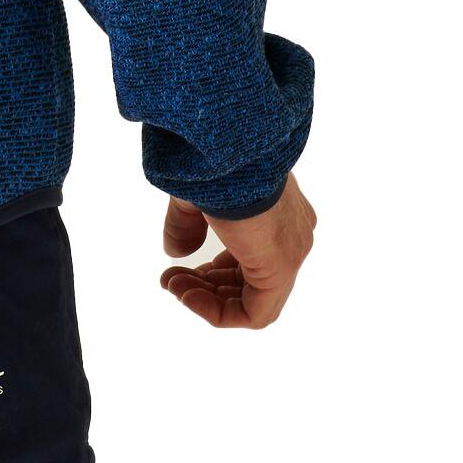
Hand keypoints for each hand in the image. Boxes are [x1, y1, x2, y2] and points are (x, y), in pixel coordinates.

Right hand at [159, 172, 316, 328]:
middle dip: (206, 283)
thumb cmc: (213, 161)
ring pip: (253, 299)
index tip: (178, 263)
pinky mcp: (281, 270)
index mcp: (278, 209)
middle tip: (170, 279)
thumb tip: (176, 253)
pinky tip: (186, 295)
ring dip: (207, 298)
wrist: (229, 149)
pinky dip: (218, 312)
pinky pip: (254, 312)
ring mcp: (290, 254)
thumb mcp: (194, 192)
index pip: (250, 253)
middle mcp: (292, 235)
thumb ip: (187, 223)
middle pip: (249, 278)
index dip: (212, 266)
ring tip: (172, 285)